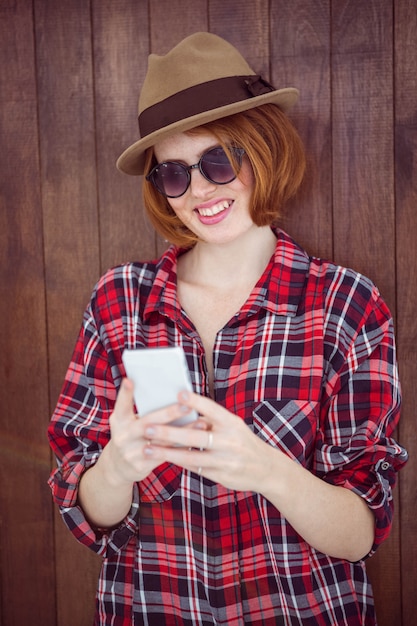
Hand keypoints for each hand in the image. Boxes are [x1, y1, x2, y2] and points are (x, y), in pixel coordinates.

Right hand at [106, 380, 206, 485]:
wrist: (117, 467)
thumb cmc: (129, 436)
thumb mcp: (127, 422)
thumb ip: (141, 411)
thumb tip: (169, 394)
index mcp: (119, 421)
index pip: (121, 404)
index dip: (124, 393)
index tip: (130, 380)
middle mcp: (123, 436)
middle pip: (147, 423)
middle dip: (169, 413)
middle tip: (187, 405)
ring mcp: (131, 452)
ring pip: (161, 440)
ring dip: (183, 431)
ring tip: (200, 423)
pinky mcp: (141, 465)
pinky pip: (165, 455)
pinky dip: (181, 448)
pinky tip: (196, 441)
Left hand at [143, 391, 273, 491]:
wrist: (265, 468)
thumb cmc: (242, 441)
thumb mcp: (233, 426)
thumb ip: (212, 420)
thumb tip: (184, 409)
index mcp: (232, 423)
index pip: (212, 409)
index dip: (196, 402)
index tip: (179, 394)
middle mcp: (229, 441)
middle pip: (195, 436)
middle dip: (169, 432)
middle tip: (148, 427)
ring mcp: (224, 460)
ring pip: (191, 456)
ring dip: (167, 452)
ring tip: (148, 448)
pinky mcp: (220, 475)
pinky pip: (194, 468)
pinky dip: (178, 461)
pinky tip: (162, 458)